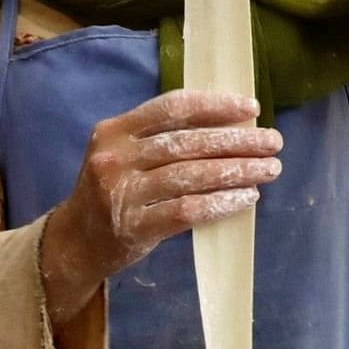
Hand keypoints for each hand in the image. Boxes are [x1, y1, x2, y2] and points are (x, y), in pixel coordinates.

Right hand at [38, 90, 280, 321]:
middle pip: (187, 143)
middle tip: (273, 142)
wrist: (75, 242)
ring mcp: (121, 194)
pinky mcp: (133, 227)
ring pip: (191, 176)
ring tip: (269, 169)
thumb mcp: (121, 154)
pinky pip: (187, 210)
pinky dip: (221, 203)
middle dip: (237, 141)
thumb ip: (159, 138)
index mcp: (114, 131)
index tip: (251, 109)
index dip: (215, 106)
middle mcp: (115, 158)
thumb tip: (228, 126)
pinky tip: (246, 197)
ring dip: (237, 171)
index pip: (172, 108)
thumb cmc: (110, 192)